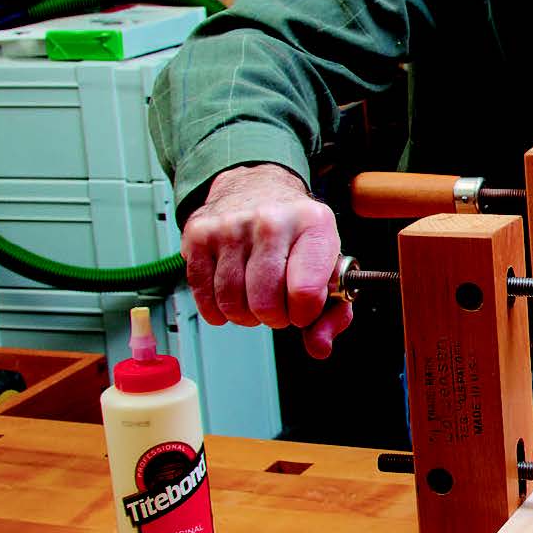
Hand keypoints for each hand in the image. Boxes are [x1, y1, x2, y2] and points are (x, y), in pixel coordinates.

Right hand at [180, 164, 351, 358]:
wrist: (257, 185)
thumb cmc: (297, 233)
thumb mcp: (329, 263)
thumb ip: (333, 313)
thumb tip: (319, 347)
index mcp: (313, 224)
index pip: (305, 292)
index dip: (304, 314)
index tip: (303, 310)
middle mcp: (270, 220)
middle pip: (265, 303)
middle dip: (275, 318)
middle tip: (278, 306)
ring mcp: (230, 226)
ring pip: (232, 303)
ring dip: (246, 315)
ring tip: (256, 299)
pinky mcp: (198, 235)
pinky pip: (204, 296)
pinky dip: (218, 309)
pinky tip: (232, 296)